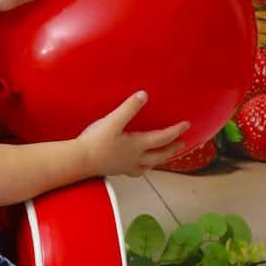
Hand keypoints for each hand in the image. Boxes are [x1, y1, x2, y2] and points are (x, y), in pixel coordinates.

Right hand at [76, 92, 192, 179]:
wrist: (79, 160)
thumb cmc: (95, 141)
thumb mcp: (113, 121)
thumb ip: (129, 108)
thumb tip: (144, 95)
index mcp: (137, 145)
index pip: (162, 138)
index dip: (176, 131)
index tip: (187, 125)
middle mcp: (135, 158)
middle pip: (160, 155)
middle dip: (172, 148)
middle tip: (182, 143)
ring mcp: (126, 166)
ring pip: (148, 165)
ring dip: (159, 160)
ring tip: (163, 157)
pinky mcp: (115, 170)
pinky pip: (135, 171)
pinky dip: (142, 168)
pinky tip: (137, 165)